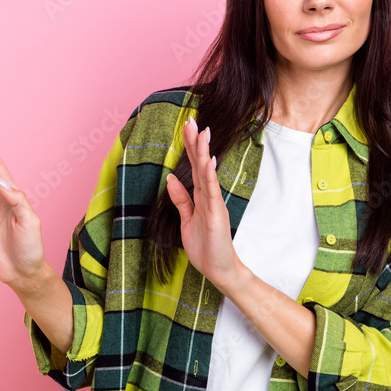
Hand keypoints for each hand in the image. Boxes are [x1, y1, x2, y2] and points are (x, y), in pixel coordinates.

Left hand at [164, 115, 246, 292]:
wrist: (219, 270)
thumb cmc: (205, 247)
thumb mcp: (187, 220)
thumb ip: (181, 199)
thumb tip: (171, 178)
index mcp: (201, 196)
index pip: (194, 167)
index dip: (190, 147)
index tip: (187, 127)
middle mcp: (208, 196)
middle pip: (201, 164)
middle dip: (196, 142)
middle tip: (193, 120)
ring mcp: (214, 204)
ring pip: (207, 173)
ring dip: (204, 152)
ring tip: (202, 132)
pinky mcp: (217, 214)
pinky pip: (212, 191)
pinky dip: (209, 175)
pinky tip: (208, 160)